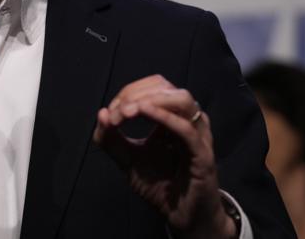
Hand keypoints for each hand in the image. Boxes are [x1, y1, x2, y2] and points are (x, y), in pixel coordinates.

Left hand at [93, 75, 236, 238]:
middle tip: (117, 111)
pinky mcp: (203, 155)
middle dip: (136, 94)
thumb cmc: (158, 185)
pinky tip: (145, 113)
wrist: (179, 217)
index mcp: (171, 118)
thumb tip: (101, 113)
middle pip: (166, 88)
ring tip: (128, 111)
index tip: (111, 112)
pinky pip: (187, 130)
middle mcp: (187, 121)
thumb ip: (110, 139)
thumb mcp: (127, 159)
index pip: (153, 87)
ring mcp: (198, 136)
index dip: (129, 92)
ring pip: (182, 100)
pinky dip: (166, 117)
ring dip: (151, 100)